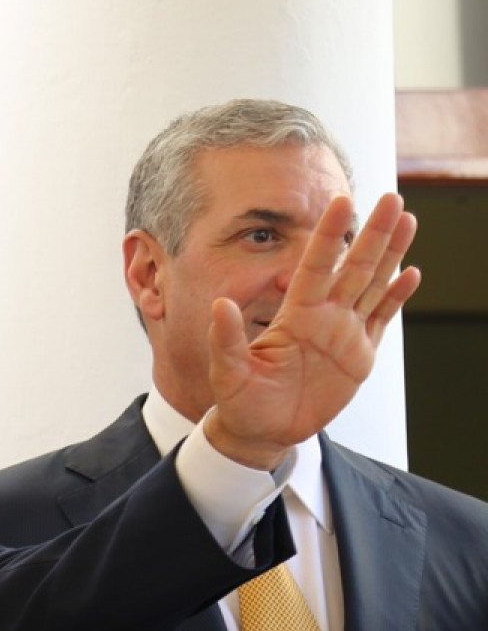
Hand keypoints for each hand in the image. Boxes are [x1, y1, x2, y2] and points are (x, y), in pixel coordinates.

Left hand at [203, 191, 419, 469]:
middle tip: (392, 199)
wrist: (261, 430)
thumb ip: (227, 339)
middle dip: (373, 234)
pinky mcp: (358, 355)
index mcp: (294, 315)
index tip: (340, 202)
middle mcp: (322, 316)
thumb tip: (220, 305)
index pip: (315, 266)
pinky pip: (380, 319)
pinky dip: (396, 298)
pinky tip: (410, 273)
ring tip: (408, 221)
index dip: (329, 236)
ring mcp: (343, 333)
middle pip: (353, 267)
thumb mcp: (228, 371)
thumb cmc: (240, 400)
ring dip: (391, 254)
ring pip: (372, 285)